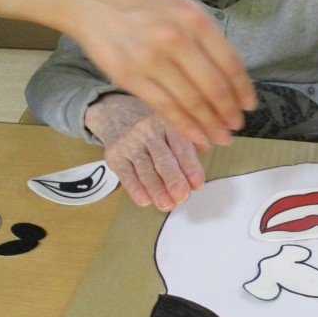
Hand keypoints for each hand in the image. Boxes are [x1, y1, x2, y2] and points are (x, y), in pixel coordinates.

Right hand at [71, 0, 256, 148]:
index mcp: (195, 19)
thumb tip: (227, 74)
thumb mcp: (179, 6)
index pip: (230, 62)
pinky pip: (164, 107)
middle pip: (214, 87)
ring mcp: (152, 58)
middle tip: (235, 127)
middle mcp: (177, 38)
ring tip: (220, 138)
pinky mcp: (129, 76)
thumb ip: (202, 36)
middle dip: (228, 113)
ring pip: (191, 101)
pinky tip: (196, 136)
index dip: (242, 90)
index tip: (248, 106)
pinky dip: (184, 126)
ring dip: (210, 125)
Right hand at [84, 94, 204, 211]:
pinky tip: (144, 199)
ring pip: (144, 167)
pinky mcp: (115, 154)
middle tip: (182, 195)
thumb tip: (203, 155)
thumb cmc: (153, 127)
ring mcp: (130, 142)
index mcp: (168, 123)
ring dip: (156, 187)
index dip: (190, 165)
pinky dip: (134, 187)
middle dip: (173, 177)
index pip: (181, 145)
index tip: (197, 183)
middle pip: (162, 156)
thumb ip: (190, 143)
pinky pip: (125, 173)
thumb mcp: (172, 126)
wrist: (115, 112)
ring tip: (166, 204)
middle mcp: (149, 130)